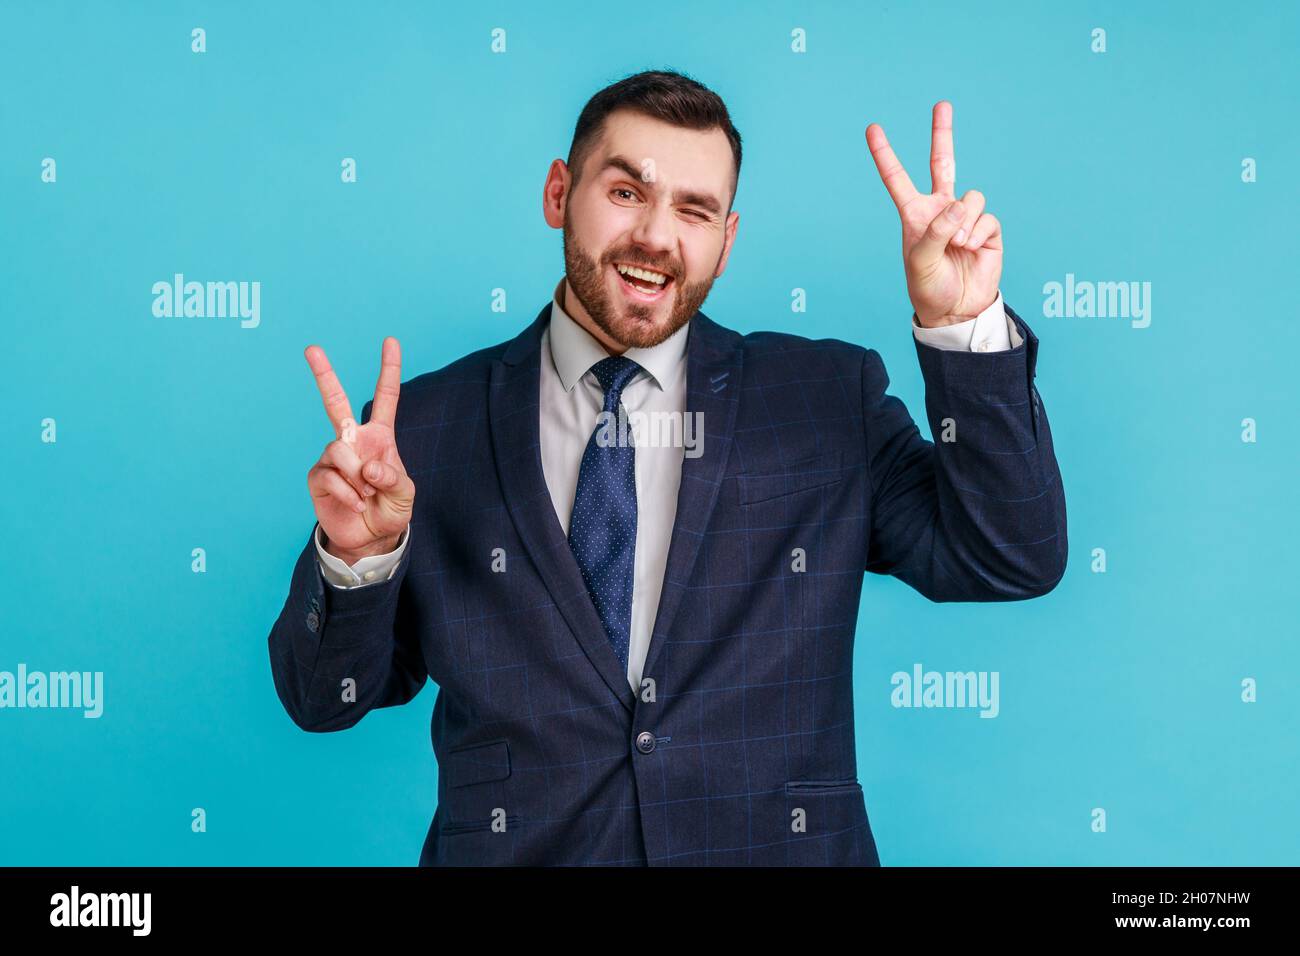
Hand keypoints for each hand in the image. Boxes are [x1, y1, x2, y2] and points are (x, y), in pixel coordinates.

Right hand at [304, 336, 414, 560]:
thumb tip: (369, 467)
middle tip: (311, 347)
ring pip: (339, 450)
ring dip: (357, 476)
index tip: (391, 341)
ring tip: (366, 495)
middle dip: (323, 374)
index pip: (385, 397)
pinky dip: (348, 492)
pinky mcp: (318, 476)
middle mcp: (353, 440)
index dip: (389, 369)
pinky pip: (331, 474)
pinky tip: (356, 504)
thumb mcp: (405, 495)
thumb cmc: (389, 510)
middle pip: (335, 401)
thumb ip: (393, 478)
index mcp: (379, 437)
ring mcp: (333, 457)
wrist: (369, 539)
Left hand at [866, 101, 1001, 327]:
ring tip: (958, 245)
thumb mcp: (921, 262)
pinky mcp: (987, 228)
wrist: (956, 308)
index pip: (897, 179)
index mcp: (915, 215)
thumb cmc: (928, 286)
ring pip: (970, 197)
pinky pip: (986, 217)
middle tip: (942, 104)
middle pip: (943, 163)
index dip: (885, 155)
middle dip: (942, 133)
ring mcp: (965, 217)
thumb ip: (937, 231)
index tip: (872, 129)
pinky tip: (971, 248)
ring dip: (964, 221)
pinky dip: (977, 232)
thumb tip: (959, 205)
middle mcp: (940, 210)